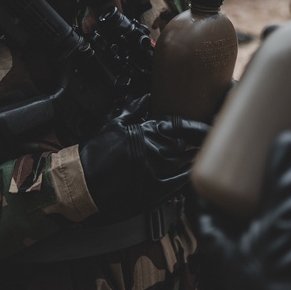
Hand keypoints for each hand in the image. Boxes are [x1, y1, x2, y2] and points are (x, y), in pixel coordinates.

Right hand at [79, 115, 209, 216]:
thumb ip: (133, 111)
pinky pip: (179, 182)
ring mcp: (154, 171)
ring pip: (183, 162)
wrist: (81, 182)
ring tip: (200, 154)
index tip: (210, 125)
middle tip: (199, 142)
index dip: (197, 127)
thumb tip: (145, 99)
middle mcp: (153, 151)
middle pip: (182, 144)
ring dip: (191, 157)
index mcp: (145, 132)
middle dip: (187, 143)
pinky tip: (193, 171)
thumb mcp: (113, 124)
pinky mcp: (153, 191)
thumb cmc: (94, 153)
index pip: (179, 125)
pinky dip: (187, 174)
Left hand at [194, 131, 290, 289]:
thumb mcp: (284, 238)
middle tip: (272, 140)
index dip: (218, 164)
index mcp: (215, 250)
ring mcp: (264, 269)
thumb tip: (289, 142)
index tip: (233, 136)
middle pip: (239, 204)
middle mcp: (235, 260)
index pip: (204, 195)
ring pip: (269, 219)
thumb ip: (286, 190)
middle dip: (255, 173)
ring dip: (282, 191)